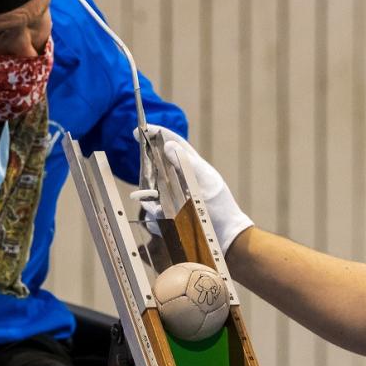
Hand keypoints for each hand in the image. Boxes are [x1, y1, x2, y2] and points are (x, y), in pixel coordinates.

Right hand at [134, 125, 253, 252]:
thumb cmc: (221, 207)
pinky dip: (157, 217)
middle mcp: (179, 180)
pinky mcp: (168, 216)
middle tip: (150, 179)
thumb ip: (187, 163)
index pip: (173, 144)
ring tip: (165, 207)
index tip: (140, 129)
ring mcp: (172, 198)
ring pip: (150, 193)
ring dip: (152, 199)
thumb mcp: (205, 182)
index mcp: (191, 166)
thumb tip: (168, 145)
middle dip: (149, 172)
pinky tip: (168, 221)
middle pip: (156, 167)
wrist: (225, 237)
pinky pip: (153, 214)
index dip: (157, 134)